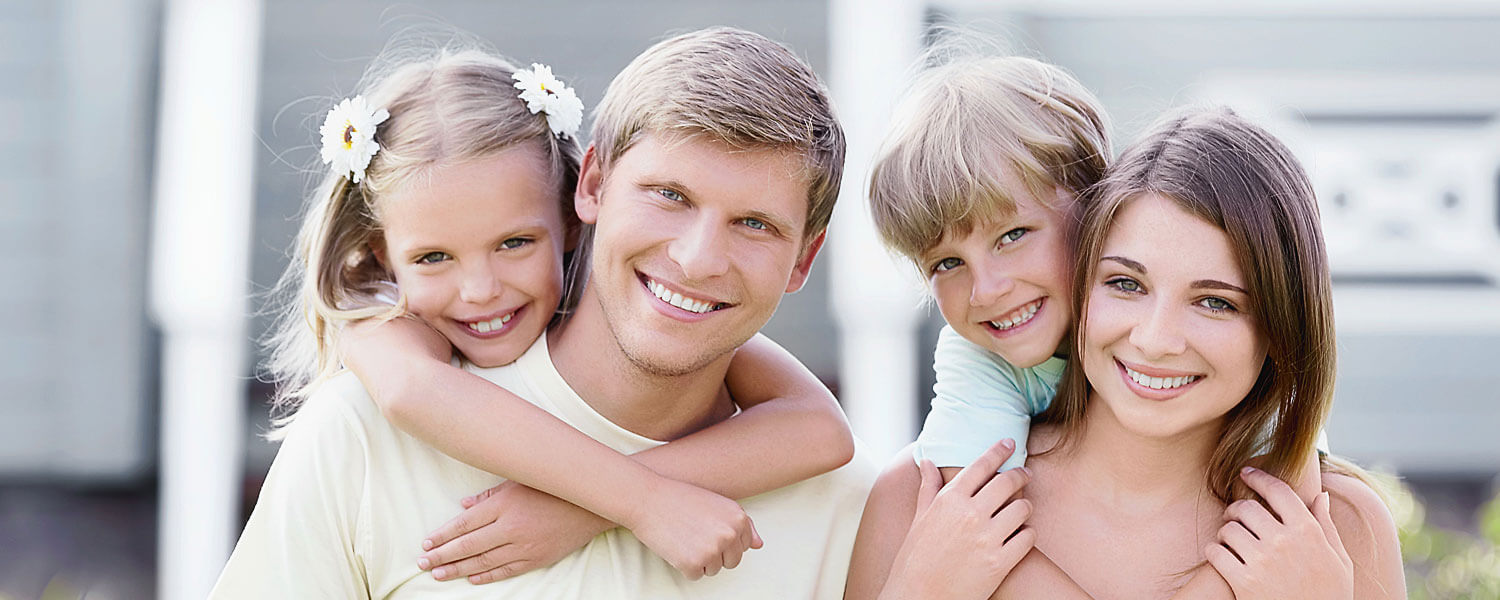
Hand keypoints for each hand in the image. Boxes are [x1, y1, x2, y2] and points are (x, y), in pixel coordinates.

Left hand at [417, 481, 612, 583]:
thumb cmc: (553, 487)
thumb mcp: (519, 482)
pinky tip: (472, 578)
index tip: (426, 543)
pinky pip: (507, 570)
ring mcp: (524, 545)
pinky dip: (487, 576)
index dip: (443, 535)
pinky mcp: (537, 558)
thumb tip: (463, 506)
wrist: (592, 505)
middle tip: (423, 563)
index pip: (464, 524)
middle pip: (468, 545)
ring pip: (484, 561)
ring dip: (459, 569)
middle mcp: (511, 527)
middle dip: (442, 555)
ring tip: (439, 573)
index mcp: (504, 505)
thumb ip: (489, 495)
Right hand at [621, 476, 762, 579]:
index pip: (742, 546)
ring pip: (713, 570)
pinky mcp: (694, 563)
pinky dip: (683, 566)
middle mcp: (730, 534)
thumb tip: (759, 545)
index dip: (722, 540)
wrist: (647, 498)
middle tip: (693, 534)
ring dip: (698, 559)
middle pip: (731, 561)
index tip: (705, 528)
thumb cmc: (680, 499)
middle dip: (713, 553)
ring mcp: (713, 549)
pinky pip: (695, 576)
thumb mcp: (717, 504)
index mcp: (738, 518)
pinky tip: (675, 545)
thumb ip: (741, 525)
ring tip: (684, 537)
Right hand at [879, 439, 1034, 599]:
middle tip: (1024, 474)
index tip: (1009, 444)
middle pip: (1008, 482)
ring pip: (1023, 509)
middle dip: (1020, 475)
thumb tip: (928, 462)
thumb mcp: (920, 519)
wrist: (918, 598)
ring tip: (1021, 509)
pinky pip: (1028, 538)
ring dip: (1025, 507)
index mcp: (949, 500)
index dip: (999, 451)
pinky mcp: (1001, 562)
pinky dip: (1027, 534)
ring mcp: (987, 538)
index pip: (981, 465)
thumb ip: (929, 488)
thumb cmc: (915, 558)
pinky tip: (1020, 535)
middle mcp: (970, 514)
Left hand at [1205, 467, 1352, 599]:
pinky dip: (1215, 551)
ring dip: (1225, 531)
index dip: (1259, 477)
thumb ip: (1326, 526)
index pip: (1279, 490)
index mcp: (1309, 532)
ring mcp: (1262, 562)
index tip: (1246, 472)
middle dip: (1237, 508)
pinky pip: (1215, 553)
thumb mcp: (1339, 560)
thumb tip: (1320, 495)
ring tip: (1230, 539)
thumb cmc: (1330, 594)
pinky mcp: (1243, 582)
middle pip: (1247, 508)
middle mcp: (1284, 542)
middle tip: (1235, 515)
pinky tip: (1221, 556)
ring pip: (1228, 529)